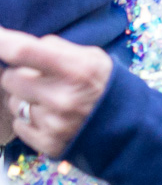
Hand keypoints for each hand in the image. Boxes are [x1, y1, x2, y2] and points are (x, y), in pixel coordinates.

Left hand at [0, 27, 111, 158]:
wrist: (127, 126)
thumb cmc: (104, 84)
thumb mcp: (91, 57)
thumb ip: (55, 49)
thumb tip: (16, 44)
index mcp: (76, 69)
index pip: (24, 51)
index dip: (1, 40)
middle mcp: (62, 98)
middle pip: (10, 78)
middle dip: (20, 75)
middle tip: (41, 78)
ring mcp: (54, 123)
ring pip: (13, 103)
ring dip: (25, 99)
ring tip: (51, 100)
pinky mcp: (48, 144)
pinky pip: (19, 125)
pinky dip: (30, 119)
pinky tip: (51, 117)